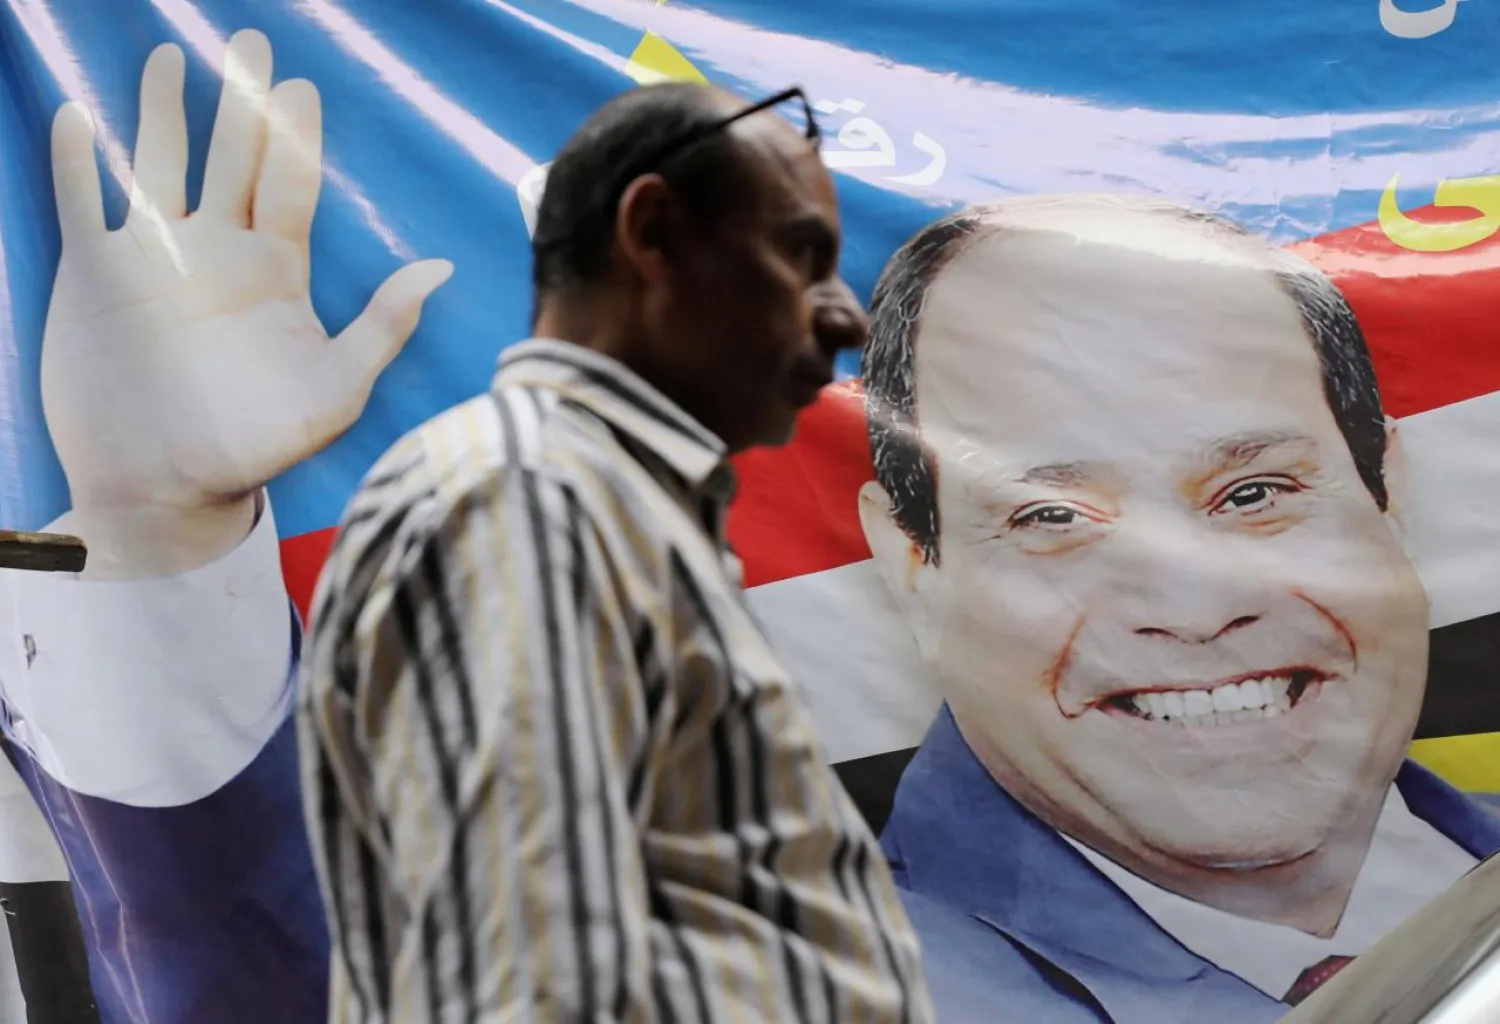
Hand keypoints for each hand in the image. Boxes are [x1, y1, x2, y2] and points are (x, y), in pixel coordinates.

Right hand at [40, 30, 451, 575]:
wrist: (167, 488)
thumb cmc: (257, 447)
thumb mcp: (336, 390)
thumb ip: (384, 326)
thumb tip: (442, 268)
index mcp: (275, 271)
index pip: (290, 185)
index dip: (296, 135)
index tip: (304, 85)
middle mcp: (217, 253)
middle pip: (231, 158)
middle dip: (241, 101)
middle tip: (252, 42)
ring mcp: (155, 259)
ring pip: (159, 164)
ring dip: (161, 113)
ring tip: (170, 56)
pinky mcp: (96, 277)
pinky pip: (83, 204)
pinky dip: (78, 163)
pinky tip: (77, 118)